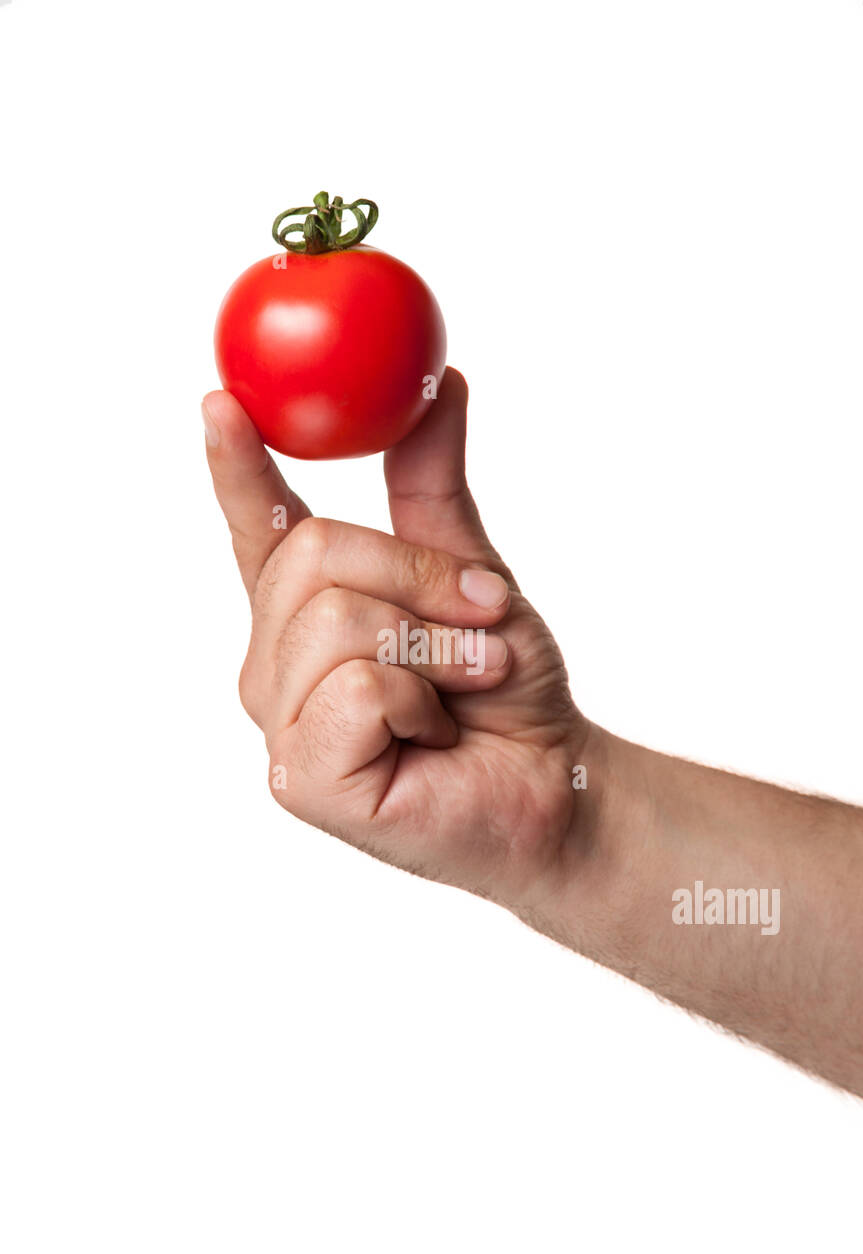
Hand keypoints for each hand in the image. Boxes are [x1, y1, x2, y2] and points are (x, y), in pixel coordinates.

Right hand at [203, 368, 593, 918]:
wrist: (557, 784)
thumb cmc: (510, 693)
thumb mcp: (475, 572)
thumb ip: (436, 487)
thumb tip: (443, 384)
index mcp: (309, 614)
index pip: (259, 532)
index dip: (236, 468)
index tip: (223, 401)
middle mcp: (278, 665)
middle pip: (311, 555)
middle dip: (417, 576)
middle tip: (481, 617)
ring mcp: (283, 725)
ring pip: (335, 618)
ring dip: (433, 644)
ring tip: (468, 685)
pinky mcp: (301, 780)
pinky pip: (356, 687)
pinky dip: (421, 699)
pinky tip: (433, 736)